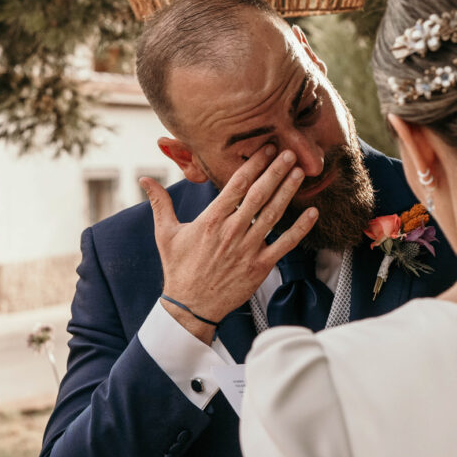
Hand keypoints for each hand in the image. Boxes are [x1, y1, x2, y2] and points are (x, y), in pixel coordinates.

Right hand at [140, 146, 318, 343]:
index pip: (235, 186)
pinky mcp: (260, 266)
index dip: (253, 165)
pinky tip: (312, 212)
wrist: (190, 307)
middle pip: (258, 195)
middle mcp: (231, 232)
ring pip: (272, 215)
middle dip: (275, 171)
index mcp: (210, 221)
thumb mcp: (165, 234)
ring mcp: (247, 249)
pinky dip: (300, 228)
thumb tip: (144, 179)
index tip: (265, 149)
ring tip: (300, 172)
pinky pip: (284, 244)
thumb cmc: (179, 269)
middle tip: (289, 152)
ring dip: (287, 192)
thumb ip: (159, 204)